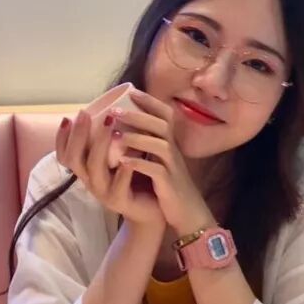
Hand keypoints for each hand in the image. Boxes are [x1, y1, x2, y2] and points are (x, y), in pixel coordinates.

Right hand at [55, 107, 164, 229]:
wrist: (152, 209)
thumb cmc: (136, 177)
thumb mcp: (119, 156)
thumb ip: (111, 140)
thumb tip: (110, 108)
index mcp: (87, 170)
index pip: (65, 155)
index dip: (62, 138)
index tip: (67, 118)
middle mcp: (91, 181)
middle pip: (75, 158)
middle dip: (78, 134)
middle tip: (84, 114)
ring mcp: (104, 193)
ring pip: (94, 169)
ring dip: (100, 145)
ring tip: (110, 124)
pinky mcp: (120, 202)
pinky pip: (118, 186)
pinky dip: (122, 171)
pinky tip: (128, 158)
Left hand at [107, 88, 213, 234]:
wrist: (188, 213)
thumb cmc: (169, 185)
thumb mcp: (162, 160)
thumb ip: (151, 143)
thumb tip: (130, 126)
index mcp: (170, 143)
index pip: (165, 114)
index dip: (150, 101)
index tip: (131, 91)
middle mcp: (174, 151)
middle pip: (161, 125)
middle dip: (138, 115)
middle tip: (116, 111)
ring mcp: (173, 167)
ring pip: (160, 144)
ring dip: (137, 137)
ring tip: (116, 133)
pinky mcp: (169, 184)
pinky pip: (156, 170)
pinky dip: (139, 163)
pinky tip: (123, 161)